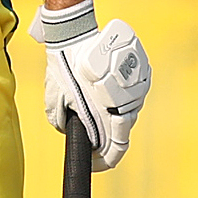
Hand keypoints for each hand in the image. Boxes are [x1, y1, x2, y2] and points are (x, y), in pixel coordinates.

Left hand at [31, 2, 149, 170]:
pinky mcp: (141, 73)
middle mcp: (130, 102)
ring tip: (93, 110)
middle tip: (89, 139)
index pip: (115, 149)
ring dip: (112, 117)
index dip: (103, 161)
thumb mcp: (55, 99)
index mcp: (111, 112)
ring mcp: (138, 87)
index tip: (93, 164)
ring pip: (127, 112)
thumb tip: (69, 131)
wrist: (76, 33)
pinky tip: (102, 93)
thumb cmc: (64, 65)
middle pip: (121, 132)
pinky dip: (117, 100)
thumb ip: (62, 121)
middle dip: (105, 139)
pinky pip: (130, 95)